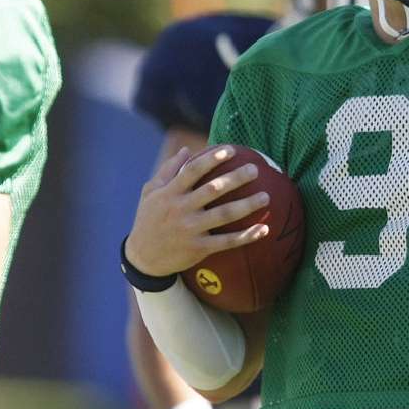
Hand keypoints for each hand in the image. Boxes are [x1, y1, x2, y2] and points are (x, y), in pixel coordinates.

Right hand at [125, 145, 269, 276]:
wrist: (143, 258)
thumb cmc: (149, 219)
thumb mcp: (150, 193)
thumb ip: (168, 170)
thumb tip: (186, 150)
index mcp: (170, 193)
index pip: (192, 171)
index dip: (212, 159)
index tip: (231, 150)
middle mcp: (181, 209)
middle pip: (213, 190)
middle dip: (235, 178)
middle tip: (255, 170)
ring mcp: (191, 229)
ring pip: (224, 215)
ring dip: (247, 205)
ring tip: (266, 196)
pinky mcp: (199, 248)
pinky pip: (227, 242)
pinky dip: (247, 236)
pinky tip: (264, 229)